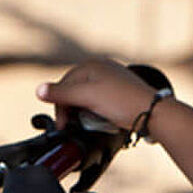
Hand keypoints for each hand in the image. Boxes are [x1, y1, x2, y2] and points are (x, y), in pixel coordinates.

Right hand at [36, 60, 157, 132]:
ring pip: (85, 98)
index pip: (63, 85)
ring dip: (82, 112)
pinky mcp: (118, 93)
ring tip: (89, 123)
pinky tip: (100, 120)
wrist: (153, 113)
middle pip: (73, 91)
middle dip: (71, 110)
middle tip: (72, 127)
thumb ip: (62, 94)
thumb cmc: (123, 102)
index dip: (59, 107)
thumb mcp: (88, 97)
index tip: (62, 126)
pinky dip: (94, 112)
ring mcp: (111, 80)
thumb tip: (39, 90)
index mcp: (92, 65)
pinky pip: (98, 102)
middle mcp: (101, 68)